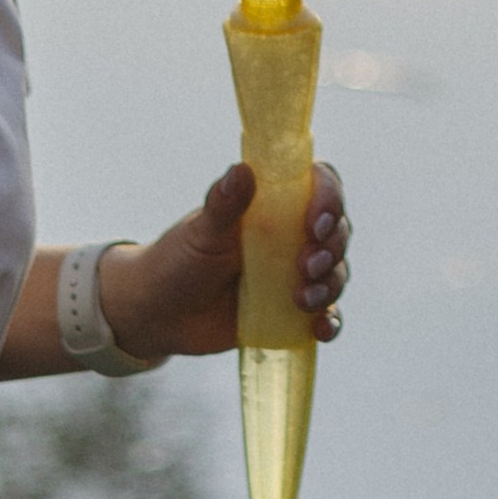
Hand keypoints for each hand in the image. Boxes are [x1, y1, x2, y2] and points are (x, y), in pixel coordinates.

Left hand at [98, 163, 350, 360]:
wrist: (161, 313)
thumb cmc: (179, 261)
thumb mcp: (201, 232)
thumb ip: (224, 204)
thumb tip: (242, 170)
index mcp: (272, 204)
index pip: (319, 185)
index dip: (329, 198)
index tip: (315, 222)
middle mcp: (290, 234)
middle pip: (336, 230)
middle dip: (331, 248)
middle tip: (305, 266)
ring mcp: (294, 273)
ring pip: (335, 272)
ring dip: (330, 284)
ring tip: (302, 300)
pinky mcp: (292, 310)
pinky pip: (326, 313)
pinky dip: (330, 320)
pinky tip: (321, 328)